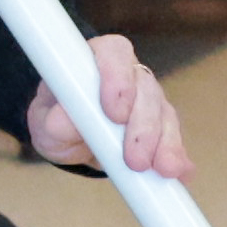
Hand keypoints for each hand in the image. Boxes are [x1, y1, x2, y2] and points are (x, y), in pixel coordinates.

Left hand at [26, 31, 183, 179]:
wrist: (71, 140)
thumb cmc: (57, 118)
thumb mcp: (45, 121)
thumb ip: (53, 120)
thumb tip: (64, 121)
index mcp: (98, 60)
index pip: (114, 53)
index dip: (118, 78)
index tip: (115, 112)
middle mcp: (129, 74)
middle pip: (146, 88)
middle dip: (143, 126)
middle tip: (135, 159)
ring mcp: (149, 99)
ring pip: (164, 113)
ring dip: (165, 143)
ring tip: (163, 169)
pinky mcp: (162, 125)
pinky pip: (174, 137)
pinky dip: (178, 156)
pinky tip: (181, 173)